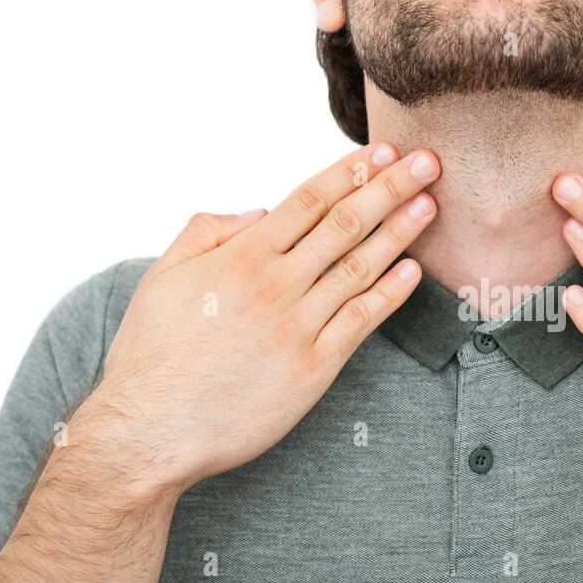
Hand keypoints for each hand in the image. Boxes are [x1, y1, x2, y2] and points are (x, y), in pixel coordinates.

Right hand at [91, 143, 440, 490]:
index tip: (382, 152)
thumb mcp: (163, 276)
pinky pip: (361, 321)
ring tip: (429, 205)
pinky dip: (390, 294)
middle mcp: (274, 285)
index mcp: (240, 257)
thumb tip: (260, 209)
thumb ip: (207, 231)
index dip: (350, 171)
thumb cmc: (153, 354)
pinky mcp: (313, 368)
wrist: (153, 430)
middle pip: (344, 224)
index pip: (308, 200)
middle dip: (390, 188)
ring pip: (360, 268)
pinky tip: (413, 271)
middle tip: (427, 163)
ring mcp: (297, 327)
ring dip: (400, 233)